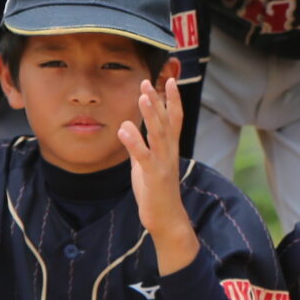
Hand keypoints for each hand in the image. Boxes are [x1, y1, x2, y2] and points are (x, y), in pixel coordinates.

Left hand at [120, 65, 199, 274]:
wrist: (167, 219)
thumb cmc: (156, 192)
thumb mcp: (145, 165)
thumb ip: (139, 146)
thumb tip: (128, 128)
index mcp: (170, 148)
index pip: (174, 118)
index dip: (173, 99)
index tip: (170, 80)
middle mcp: (170, 152)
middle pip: (165, 121)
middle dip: (158, 100)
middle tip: (149, 81)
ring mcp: (164, 163)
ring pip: (158, 134)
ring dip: (151, 114)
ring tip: (142, 96)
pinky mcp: (154, 176)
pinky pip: (144, 156)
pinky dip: (134, 142)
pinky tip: (125, 129)